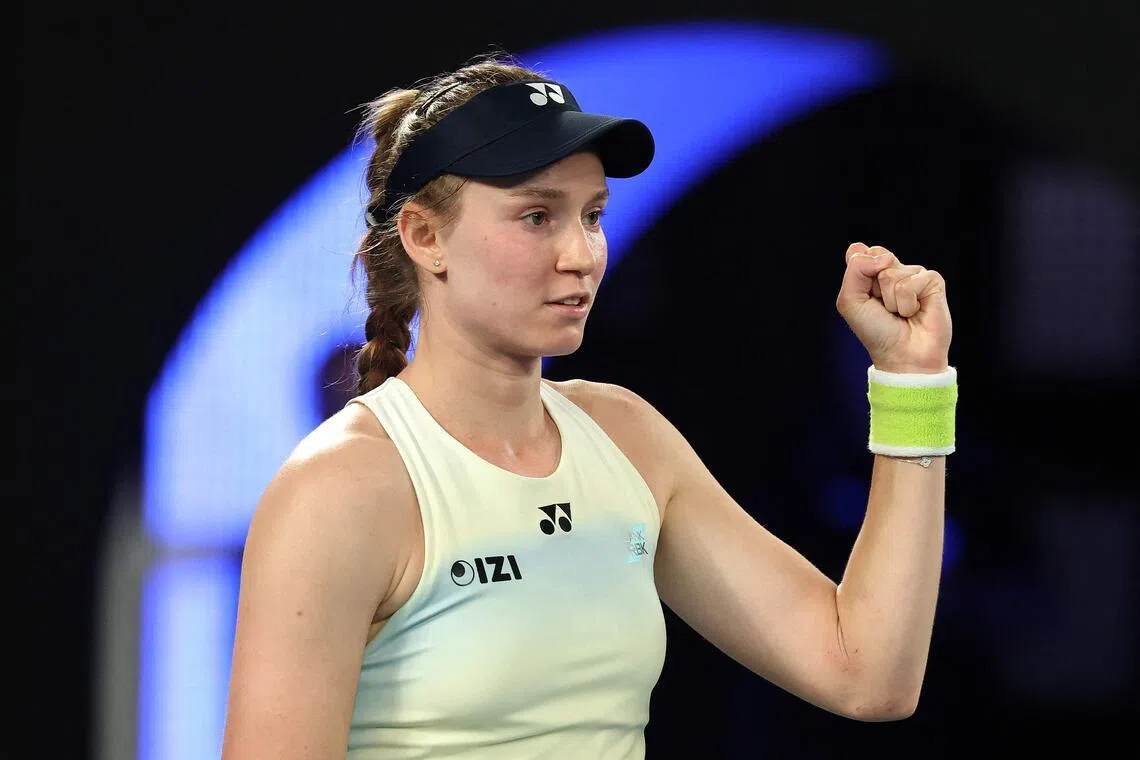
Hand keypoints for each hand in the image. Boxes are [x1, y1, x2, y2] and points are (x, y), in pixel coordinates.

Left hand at [835, 243, 951, 373]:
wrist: (902, 355)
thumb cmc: (876, 331)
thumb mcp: (850, 301)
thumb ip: (856, 270)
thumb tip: (886, 257)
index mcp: (871, 273)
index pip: (859, 252)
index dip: (858, 271)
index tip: (865, 295)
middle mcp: (893, 270)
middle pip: (876, 257)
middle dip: (873, 288)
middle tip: (883, 307)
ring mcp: (914, 274)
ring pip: (891, 273)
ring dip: (891, 300)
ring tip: (900, 313)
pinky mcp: (933, 281)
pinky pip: (911, 283)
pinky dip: (907, 303)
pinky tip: (915, 312)